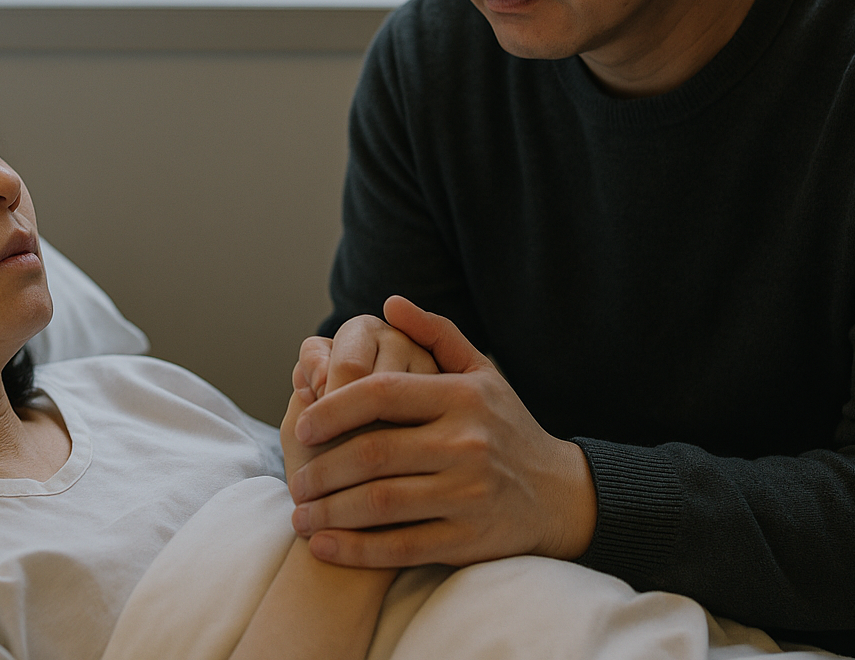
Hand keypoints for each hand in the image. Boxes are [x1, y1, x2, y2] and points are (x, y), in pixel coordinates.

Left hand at [287, 296, 597, 567]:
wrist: (559, 494)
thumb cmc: (506, 426)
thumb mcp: (481, 372)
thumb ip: (435, 335)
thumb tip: (389, 304)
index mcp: (462, 397)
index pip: (381, 393)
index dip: (332, 408)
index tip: (303, 424)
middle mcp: (467, 443)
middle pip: (372, 453)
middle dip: (322, 468)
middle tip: (295, 477)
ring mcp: (469, 494)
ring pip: (380, 503)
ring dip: (330, 511)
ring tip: (301, 513)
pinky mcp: (469, 539)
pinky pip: (401, 547)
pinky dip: (356, 549)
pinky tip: (324, 545)